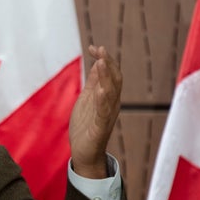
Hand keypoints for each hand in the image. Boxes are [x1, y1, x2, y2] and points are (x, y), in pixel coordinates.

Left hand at [69, 45, 121, 177]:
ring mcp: (107, 115)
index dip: (104, 59)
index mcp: (107, 97)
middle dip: (108, 63)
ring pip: (111, 93)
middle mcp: (111, 104)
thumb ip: (94, 82)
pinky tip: (101, 90)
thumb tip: (98, 62)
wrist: (85, 153)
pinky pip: (104, 112)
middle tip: (100, 50)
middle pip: (114, 80)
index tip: (94, 47)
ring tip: (102, 62)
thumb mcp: (88, 99)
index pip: (110, 74)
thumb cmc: (86, 126)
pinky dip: (103, 100)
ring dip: (107, 77)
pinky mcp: (100, 128)